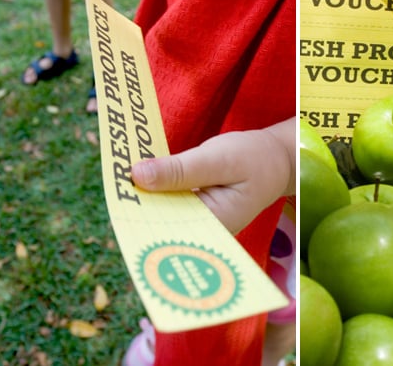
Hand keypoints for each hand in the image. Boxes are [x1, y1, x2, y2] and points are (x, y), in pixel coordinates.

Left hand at [131, 118, 294, 233]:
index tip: (117, 207)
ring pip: (162, 214)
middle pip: (161, 226)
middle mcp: (203, 233)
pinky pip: (170, 203)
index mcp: (213, 228)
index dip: (140, 223)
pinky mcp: (195, 209)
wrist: (278, 158)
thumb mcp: (217, 158)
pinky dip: (156, 190)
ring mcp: (199, 222)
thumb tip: (136, 175)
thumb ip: (179, 170)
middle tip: (114, 186)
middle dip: (138, 208)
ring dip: (143, 198)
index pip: (168, 234)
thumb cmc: (254, 158)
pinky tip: (138, 179)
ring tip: (119, 181)